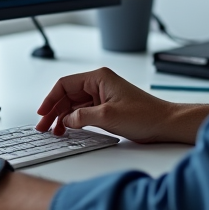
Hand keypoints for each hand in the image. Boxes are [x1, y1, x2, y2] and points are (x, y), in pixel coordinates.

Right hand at [35, 67, 194, 143]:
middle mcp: (99, 84)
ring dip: (63, 117)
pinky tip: (69, 130)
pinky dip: (74, 120)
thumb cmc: (145, 115)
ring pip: (75, 104)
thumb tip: (66, 120)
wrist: (166, 124)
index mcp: (98, 78)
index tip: (42, 113)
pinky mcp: (107, 107)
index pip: (65, 85)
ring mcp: (103, 96)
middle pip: (68, 95)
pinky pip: (84, 112)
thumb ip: (82, 117)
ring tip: (54, 131)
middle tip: (44, 126)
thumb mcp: (108, 116)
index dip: (50, 99)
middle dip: (54, 110)